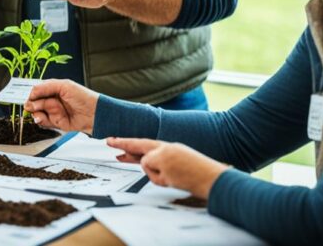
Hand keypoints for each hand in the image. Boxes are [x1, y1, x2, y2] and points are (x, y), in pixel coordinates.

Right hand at [24, 79, 98, 133]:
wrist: (94, 113)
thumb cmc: (83, 97)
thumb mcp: (64, 86)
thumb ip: (46, 87)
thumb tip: (31, 92)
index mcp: (53, 89)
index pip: (36, 92)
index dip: (32, 95)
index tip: (30, 98)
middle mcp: (52, 100)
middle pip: (35, 103)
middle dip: (34, 105)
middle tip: (34, 106)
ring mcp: (54, 111)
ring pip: (37, 113)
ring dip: (37, 113)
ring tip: (40, 114)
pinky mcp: (56, 122)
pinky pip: (44, 122)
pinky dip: (42, 121)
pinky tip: (43, 119)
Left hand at [106, 138, 229, 198]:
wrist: (214, 178)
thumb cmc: (199, 173)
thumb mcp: (178, 163)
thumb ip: (160, 161)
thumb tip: (144, 163)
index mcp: (169, 146)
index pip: (145, 144)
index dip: (129, 143)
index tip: (115, 141)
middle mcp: (166, 147)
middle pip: (139, 145)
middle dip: (123, 143)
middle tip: (108, 141)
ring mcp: (164, 155)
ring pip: (147, 164)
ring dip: (157, 174)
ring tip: (176, 177)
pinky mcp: (164, 164)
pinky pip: (154, 175)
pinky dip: (161, 179)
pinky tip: (176, 179)